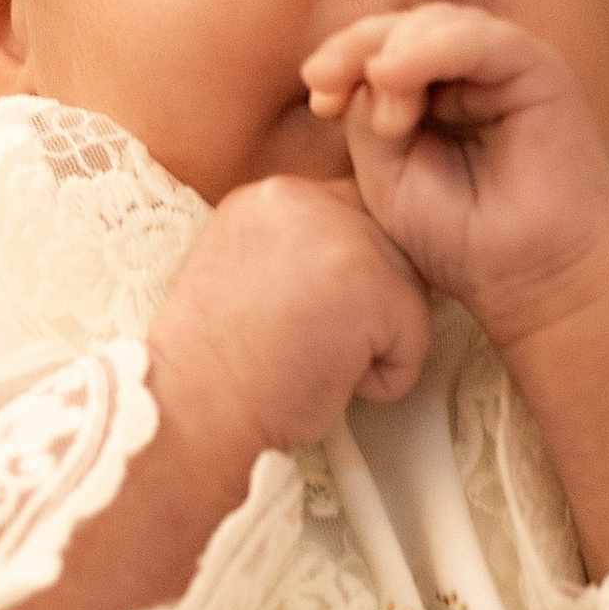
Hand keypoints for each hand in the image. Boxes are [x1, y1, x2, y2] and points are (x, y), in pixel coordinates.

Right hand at [151, 173, 432, 463]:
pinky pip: (416, 338)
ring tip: (311, 362)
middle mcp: (303, 197)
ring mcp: (341, 234)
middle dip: (365, 310)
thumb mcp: (246, 277)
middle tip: (302, 347)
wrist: (192, 412)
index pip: (350, 217)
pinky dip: (385, 378)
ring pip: (408, 290)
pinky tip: (328, 380)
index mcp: (267, 197)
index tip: (299, 321)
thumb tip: (365, 269)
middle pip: (388, 248)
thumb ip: (299, 253)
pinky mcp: (372, 281)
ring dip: (374, 343)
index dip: (346, 279)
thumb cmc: (218, 370)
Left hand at [302, 5, 608, 346]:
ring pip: (438, 24)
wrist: (528, 277)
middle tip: (325, 83)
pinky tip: (396, 72)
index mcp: (429, 93)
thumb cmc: (460, 236)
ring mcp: (502, 66)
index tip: (319, 100)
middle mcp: (466, 71)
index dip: (342, 60)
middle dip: (356, 47)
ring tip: (380, 102)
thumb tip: (373, 67)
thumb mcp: (387, 176)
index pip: (378, 51)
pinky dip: (434, 48)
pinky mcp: (538, 68)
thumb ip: (369, 118)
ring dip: (394, 50)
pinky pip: (482, 38)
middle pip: (403, 28)